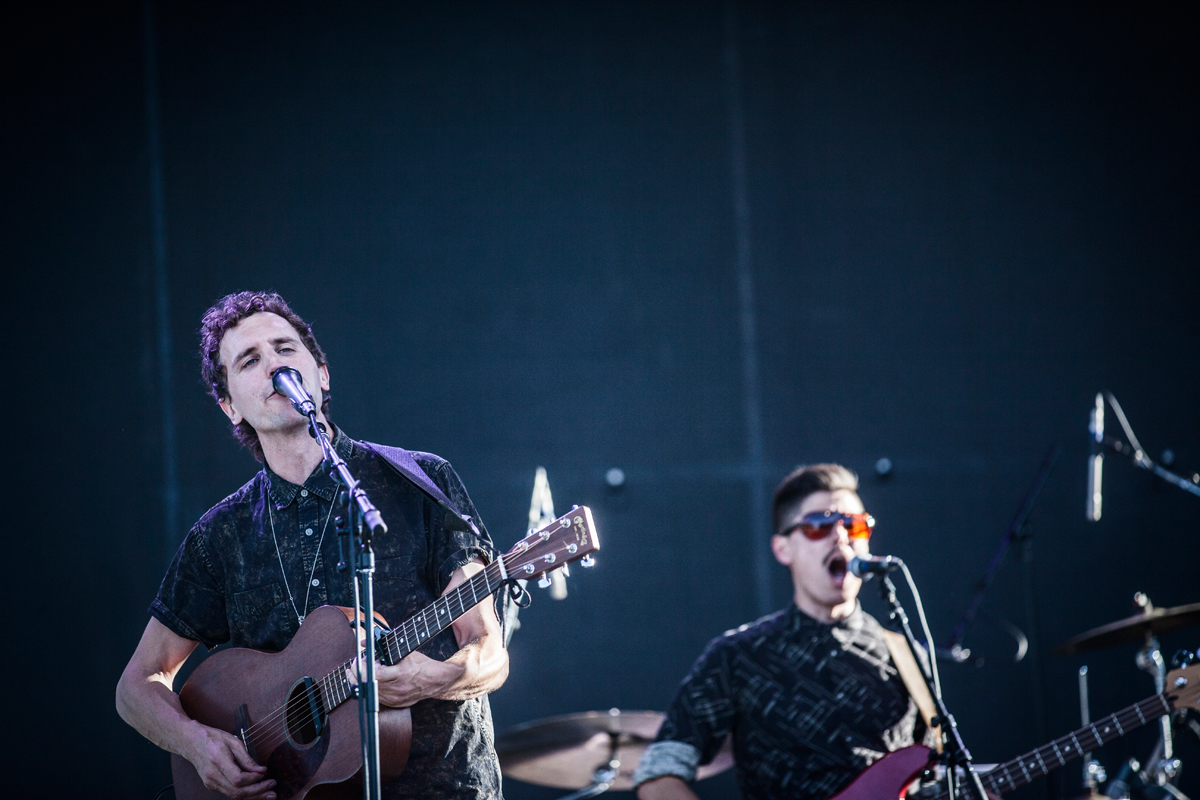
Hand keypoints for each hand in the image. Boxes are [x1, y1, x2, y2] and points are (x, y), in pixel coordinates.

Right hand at [185, 723, 276, 798]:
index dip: (254, 779)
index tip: (265, 774)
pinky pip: (229, 793)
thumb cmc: (213, 738)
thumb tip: (261, 770)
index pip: (238, 779)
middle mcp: (213, 776)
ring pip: (234, 796)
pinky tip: (255, 790)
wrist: (192, 742)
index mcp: (218, 761)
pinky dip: (244, 793)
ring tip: (268, 793)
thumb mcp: (233, 742)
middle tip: (273, 791)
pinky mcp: (211, 785)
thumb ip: (247, 758)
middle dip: (258, 793)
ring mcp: (210, 783)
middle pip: (237, 792)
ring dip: (253, 796)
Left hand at [346, 650, 463, 708]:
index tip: (359, 660)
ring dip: (361, 681)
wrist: (436, 681)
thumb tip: (364, 642)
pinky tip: (371, 680)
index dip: (363, 668)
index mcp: (401, 674)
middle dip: (357, 673)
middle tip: (355, 665)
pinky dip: (370, 688)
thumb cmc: (421, 664)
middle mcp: (397, 689)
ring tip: (362, 671)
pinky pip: (376, 697)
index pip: (375, 674)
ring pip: (369, 692)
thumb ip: (384, 646)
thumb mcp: (405, 651)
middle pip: (369, 684)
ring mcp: (395, 699)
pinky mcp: (394, 704)